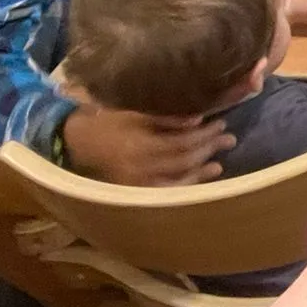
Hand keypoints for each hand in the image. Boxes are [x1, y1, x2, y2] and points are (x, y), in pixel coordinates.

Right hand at [62, 105, 233, 185]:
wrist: (77, 143)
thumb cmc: (108, 122)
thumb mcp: (135, 113)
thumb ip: (166, 119)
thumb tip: (198, 119)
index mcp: (139, 146)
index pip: (181, 142)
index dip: (204, 134)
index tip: (221, 123)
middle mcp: (140, 168)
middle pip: (184, 160)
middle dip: (208, 149)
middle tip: (228, 138)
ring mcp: (137, 184)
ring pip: (178, 180)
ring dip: (201, 171)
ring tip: (219, 162)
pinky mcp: (135, 193)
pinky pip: (166, 192)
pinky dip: (186, 184)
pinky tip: (202, 175)